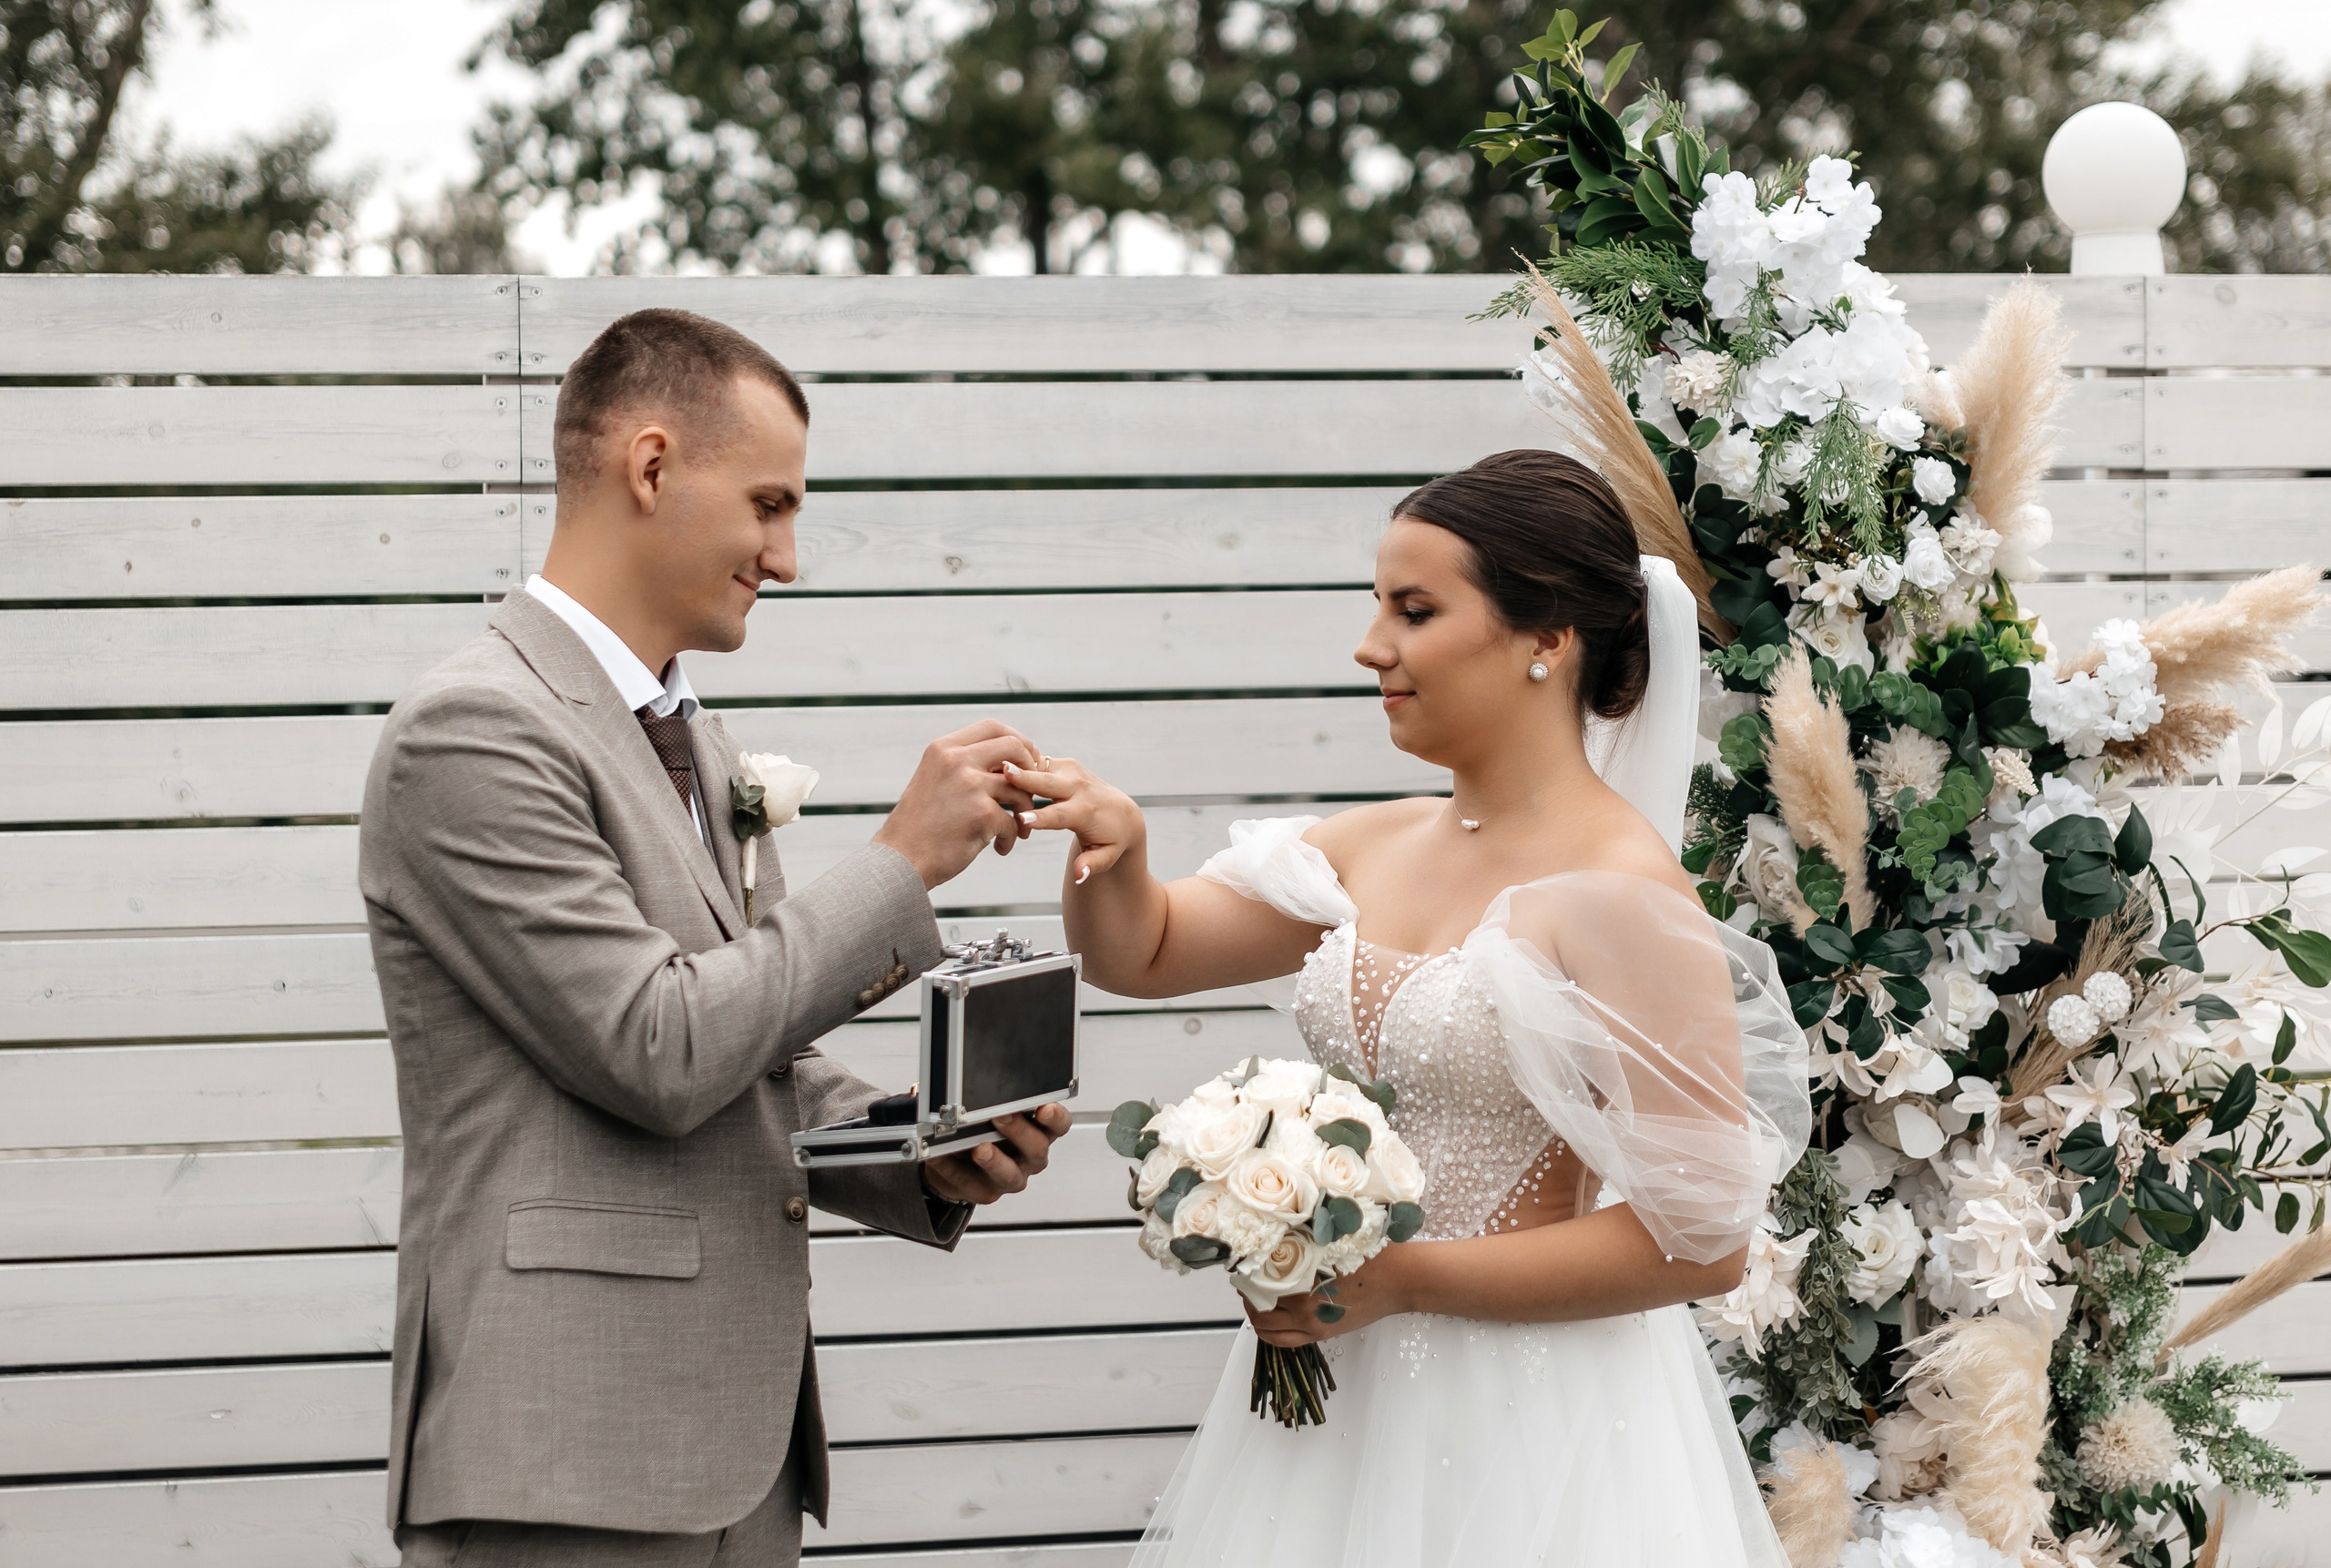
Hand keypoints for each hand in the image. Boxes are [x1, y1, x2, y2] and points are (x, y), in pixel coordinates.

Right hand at [872, 720, 1041, 889]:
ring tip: (1019, 829)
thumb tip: (1009, 763)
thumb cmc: (920, 826)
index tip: (1027, 759)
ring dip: (1025, 811)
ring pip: (1020, 788)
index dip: (1018, 740)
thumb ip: (964, 765)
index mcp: (943, 748)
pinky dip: (1010, 838)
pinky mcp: (982, 813)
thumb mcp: (935, 780)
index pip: (992, 727)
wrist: (900, 860)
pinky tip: (1000, 848)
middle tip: (1031, 791)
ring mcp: (970, 785)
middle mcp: (956, 760)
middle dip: (1031, 768)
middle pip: (1013, 746)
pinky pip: (1013, 821)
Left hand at [922, 1104, 1070, 1204]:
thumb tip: (966, 1078)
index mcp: (1039, 1131)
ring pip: (1009, 1174)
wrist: (960, 1161)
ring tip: (978, 1148)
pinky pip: (970, 1183)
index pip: (1059, 1124)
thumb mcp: (991, 1108)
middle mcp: (1030, 1156)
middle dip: (1019, 1130)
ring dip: (993, 1160)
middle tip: (1001, 1115)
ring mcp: (1010, 1177)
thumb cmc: (982, 1128)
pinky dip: (952, 1168)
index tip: (1044, 1108)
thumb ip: (989, 1095)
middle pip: (1037, 1147)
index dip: (1055, 1117)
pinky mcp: (986, 1193)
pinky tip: (940, 1155)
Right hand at [1004, 756, 1144, 884]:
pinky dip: (1020, 762)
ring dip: (1018, 765)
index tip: (1022, 819)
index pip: (1061, 815)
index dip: (1041, 818)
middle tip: (1005, 774)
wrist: (1121, 812)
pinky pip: (1037, 761)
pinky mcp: (1064, 764)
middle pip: (1048, 782)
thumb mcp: (1107, 856)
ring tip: (993, 763)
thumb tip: (1079, 875)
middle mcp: (1079, 787)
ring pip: (1040, 766)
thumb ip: (1092, 865)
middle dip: (1027, 779)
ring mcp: (1072, 771)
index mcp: (1087, 811)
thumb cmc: (1111, 839)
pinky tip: (997, 763)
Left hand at [1244, 1248, 1409, 1346]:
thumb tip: (1274, 1238)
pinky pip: (1286, 1342)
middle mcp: (1305, 1308)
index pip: (1259, 1282)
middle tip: (1245, 1284)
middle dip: (1247, 1297)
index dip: (1246, 1275)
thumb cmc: (1370, 1256)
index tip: (1242, 1266)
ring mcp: (1314, 1325)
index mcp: (1305, 1281)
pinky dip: (1271, 1333)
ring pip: (1268, 1330)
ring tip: (1255, 1302)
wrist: (1399, 1280)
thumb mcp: (1332, 1241)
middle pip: (1258, 1309)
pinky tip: (1271, 1320)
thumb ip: (1303, 1244)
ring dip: (1256, 1317)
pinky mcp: (1324, 1334)